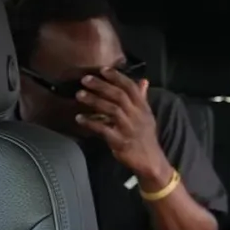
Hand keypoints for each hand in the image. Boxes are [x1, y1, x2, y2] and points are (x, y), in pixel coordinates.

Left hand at [75, 68, 169, 182]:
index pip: (131, 87)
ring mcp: (128, 128)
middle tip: (85, 79)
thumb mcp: (147, 115)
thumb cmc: (146, 136)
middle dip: (101, 86)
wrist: (150, 160)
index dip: (117, 77)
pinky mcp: (120, 141)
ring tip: (79, 95)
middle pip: (119, 96)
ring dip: (94, 101)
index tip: (103, 70)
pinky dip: (90, 123)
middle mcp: (137, 115)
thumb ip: (142, 97)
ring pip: (111, 110)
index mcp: (143, 108)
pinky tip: (79, 118)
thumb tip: (143, 80)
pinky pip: (103, 129)